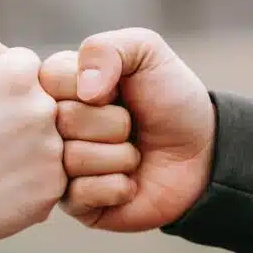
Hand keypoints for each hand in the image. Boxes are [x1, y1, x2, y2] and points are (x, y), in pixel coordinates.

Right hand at [0, 33, 65, 252]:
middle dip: (16, 116)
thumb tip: (7, 52)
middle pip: (41, 102)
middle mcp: (45, 107)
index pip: (25, 66)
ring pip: (46, 139)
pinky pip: (47, 174)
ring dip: (24, 148)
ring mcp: (54, 149)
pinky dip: (25, 180)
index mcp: (19, 73)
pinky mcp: (54, 186)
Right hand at [40, 28, 214, 231]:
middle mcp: (52, 127)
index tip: (115, 90)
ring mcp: (60, 166)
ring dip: (119, 156)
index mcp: (58, 86)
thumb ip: (106, 49)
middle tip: (131, 126)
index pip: (48, 79)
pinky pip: (81, 194)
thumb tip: (84, 90)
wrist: (204, 153)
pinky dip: (117, 186)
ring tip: (133, 153)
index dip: (90, 86)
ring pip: (73, 159)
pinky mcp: (75, 203)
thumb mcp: (146, 52)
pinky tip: (130, 182)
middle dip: (112, 123)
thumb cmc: (171, 99)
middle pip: (62, 120)